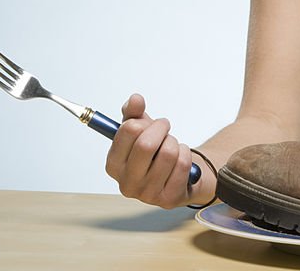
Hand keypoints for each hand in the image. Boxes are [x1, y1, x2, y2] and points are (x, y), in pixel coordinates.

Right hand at [104, 93, 208, 208]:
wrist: (180, 176)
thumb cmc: (155, 152)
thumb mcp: (141, 130)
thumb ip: (133, 113)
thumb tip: (135, 99)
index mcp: (113, 165)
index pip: (128, 131)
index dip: (144, 122)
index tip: (149, 124)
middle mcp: (126, 183)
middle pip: (147, 144)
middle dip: (162, 129)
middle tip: (165, 129)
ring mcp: (147, 195)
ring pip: (168, 153)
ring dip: (175, 142)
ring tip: (171, 147)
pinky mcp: (168, 199)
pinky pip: (183, 164)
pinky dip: (186, 155)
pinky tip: (180, 161)